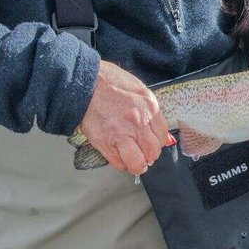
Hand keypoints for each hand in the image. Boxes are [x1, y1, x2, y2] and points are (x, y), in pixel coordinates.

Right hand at [78, 60, 173, 174]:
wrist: (86, 84)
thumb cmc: (110, 83)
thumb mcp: (139, 90)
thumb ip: (149, 110)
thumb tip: (155, 129)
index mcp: (149, 108)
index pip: (162, 136)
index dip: (157, 142)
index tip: (151, 142)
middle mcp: (138, 123)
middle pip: (152, 152)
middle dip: (149, 155)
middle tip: (143, 152)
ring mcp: (121, 134)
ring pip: (137, 163)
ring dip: (137, 165)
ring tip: (133, 160)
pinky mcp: (104, 143)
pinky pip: (118, 163)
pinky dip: (121, 164)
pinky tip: (120, 156)